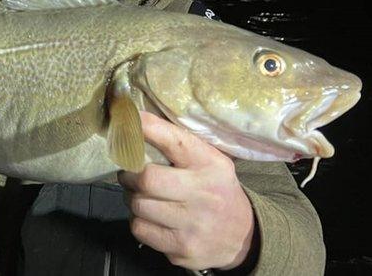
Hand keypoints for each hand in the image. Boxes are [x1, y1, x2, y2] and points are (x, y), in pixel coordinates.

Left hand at [118, 111, 255, 270]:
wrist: (242, 236)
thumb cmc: (215, 190)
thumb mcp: (209, 162)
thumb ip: (178, 145)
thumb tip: (135, 122)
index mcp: (211, 165)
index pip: (175, 141)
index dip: (148, 129)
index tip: (130, 121)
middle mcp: (204, 195)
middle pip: (147, 179)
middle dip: (129, 174)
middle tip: (129, 173)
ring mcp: (193, 225)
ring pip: (138, 205)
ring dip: (131, 197)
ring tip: (140, 195)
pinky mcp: (182, 249)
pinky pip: (140, 229)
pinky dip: (138, 220)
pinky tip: (149, 216)